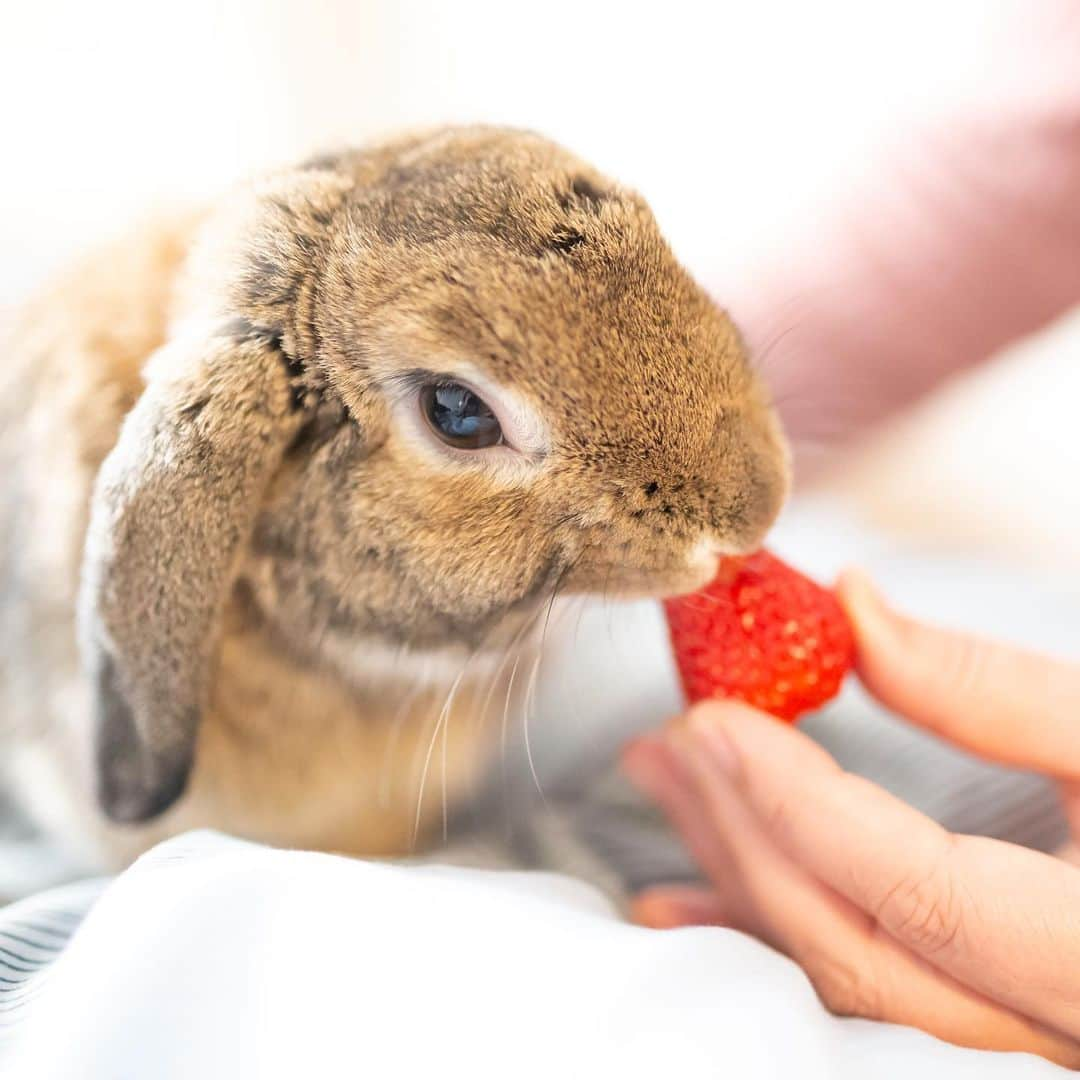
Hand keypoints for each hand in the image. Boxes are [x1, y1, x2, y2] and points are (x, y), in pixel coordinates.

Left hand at [623, 571, 1079, 1066]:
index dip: (799, 800)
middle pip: (852, 942)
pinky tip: (683, 896)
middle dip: (742, 830)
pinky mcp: (989, 1008)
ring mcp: (1016, 1029)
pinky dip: (763, 931)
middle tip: (675, 733)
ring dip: (734, 868)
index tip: (716, 716)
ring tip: (663, 777)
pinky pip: (857, 985)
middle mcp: (1053, 1022)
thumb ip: (989, 683)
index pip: (913, 890)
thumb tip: (853, 607)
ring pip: (841, 972)